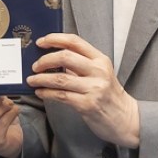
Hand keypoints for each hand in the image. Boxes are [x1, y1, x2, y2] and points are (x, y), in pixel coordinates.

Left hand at [27, 33, 139, 148]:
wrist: (126, 118)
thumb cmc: (109, 95)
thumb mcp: (100, 73)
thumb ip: (81, 64)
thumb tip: (52, 58)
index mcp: (100, 60)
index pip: (75, 41)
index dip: (55, 39)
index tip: (41, 42)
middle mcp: (98, 71)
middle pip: (65, 57)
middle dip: (44, 60)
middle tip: (35, 66)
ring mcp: (94, 88)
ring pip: (60, 78)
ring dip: (41, 78)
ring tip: (32, 80)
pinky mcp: (87, 104)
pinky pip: (61, 95)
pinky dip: (47, 93)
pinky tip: (40, 92)